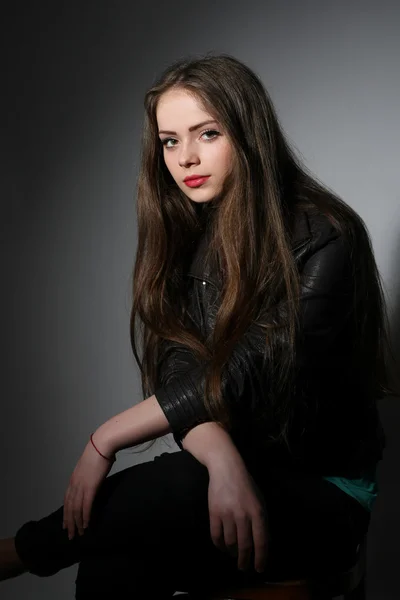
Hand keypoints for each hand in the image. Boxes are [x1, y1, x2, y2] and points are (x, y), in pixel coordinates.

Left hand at [62, 436, 114, 539]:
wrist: (102, 445)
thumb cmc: (99, 452)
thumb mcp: (89, 466)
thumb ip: (88, 475)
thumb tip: (92, 479)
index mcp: (73, 479)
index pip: (67, 500)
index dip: (66, 513)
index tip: (65, 524)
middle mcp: (74, 484)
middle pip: (69, 507)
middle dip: (69, 522)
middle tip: (70, 535)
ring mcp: (82, 486)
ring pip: (76, 509)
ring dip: (77, 523)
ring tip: (78, 534)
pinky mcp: (91, 487)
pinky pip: (86, 506)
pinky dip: (85, 517)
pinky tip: (86, 525)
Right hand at [208, 458, 268, 572]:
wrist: (226, 469)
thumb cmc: (246, 485)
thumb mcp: (260, 501)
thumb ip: (262, 520)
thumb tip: (262, 543)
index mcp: (258, 512)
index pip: (261, 541)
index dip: (261, 558)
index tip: (259, 568)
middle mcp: (243, 515)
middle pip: (245, 546)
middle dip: (245, 561)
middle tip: (244, 568)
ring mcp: (227, 514)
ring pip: (230, 543)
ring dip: (232, 553)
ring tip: (234, 555)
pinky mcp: (214, 513)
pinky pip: (216, 535)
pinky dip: (219, 545)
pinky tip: (222, 547)